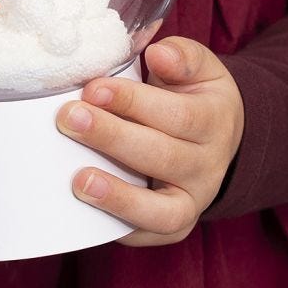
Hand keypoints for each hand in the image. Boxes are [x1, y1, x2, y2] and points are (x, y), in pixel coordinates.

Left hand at [56, 36, 243, 245]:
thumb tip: (159, 54)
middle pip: (161, 156)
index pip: (176, 114)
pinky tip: (87, 210)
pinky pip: (151, 233)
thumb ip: (181, 57)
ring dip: (118, 195)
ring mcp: (193, 198)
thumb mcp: (198, 67)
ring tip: (79, 180)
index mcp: (214, 119)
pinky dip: (121, 225)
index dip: (133, 102)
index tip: (93, 88)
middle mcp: (208, 164)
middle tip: (69, 119)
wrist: (218, 134)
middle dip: (111, 137)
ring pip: (162, 209)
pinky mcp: (176, 224)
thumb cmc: (192, 93)